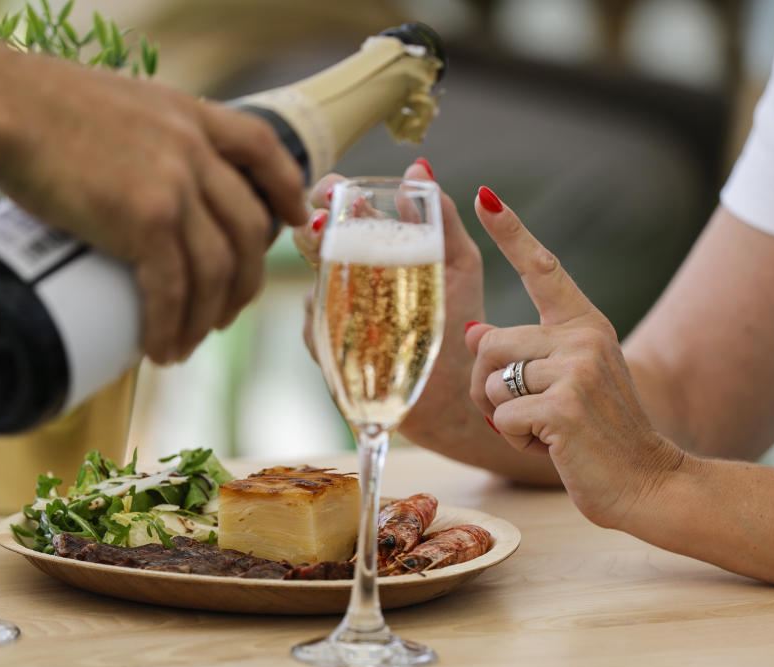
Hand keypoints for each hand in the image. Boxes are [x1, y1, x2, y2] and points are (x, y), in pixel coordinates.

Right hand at [0, 56, 307, 363]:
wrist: (2, 108)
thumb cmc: (36, 105)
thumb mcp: (116, 104)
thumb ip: (143, 136)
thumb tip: (133, 183)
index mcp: (190, 115)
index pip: (261, 149)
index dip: (285, 188)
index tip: (294, 219)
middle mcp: (195, 150)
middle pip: (248, 228)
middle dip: (243, 280)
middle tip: (222, 312)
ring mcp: (176, 186)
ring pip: (216, 270)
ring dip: (206, 317)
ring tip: (186, 343)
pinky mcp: (146, 221)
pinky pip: (173, 290)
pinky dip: (170, 327)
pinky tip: (162, 349)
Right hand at [294, 159, 487, 445]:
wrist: (457, 391)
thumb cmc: (460, 322)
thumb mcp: (460, 263)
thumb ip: (442, 217)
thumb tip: (419, 167)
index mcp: (381, 244)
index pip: (341, 206)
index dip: (328, 193)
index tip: (330, 192)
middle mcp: (352, 274)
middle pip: (313, 240)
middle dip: (314, 231)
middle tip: (327, 231)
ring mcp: (336, 312)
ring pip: (313, 284)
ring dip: (326, 280)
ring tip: (356, 287)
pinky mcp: (329, 348)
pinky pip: (315, 328)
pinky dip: (328, 323)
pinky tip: (357, 328)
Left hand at [464, 187, 683, 527]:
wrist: (646, 482)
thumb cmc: (596, 434)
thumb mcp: (563, 382)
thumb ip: (524, 353)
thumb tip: (472, 331)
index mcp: (584, 324)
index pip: (543, 267)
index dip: (511, 231)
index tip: (484, 195)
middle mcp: (583, 337)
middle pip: (487, 343)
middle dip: (489, 388)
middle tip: (529, 413)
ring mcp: (577, 370)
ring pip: (489, 383)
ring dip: (502, 418)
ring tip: (544, 430)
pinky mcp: (565, 406)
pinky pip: (501, 418)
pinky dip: (515, 441)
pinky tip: (550, 446)